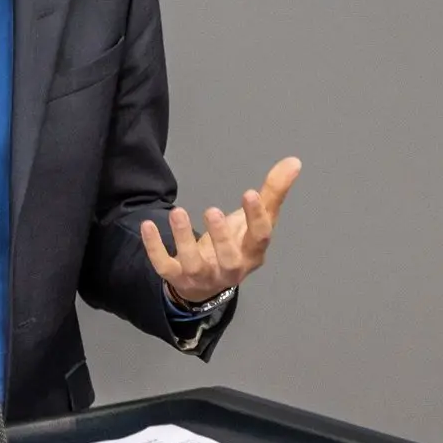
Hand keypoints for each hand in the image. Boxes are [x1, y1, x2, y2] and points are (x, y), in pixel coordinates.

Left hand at [139, 157, 301, 304]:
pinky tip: (148, 225)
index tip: (250, 193)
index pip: (259, 238)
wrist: (209, 281)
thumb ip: (274, 192)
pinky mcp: (177, 277)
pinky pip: (164, 266)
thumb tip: (294, 161)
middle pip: (228, 259)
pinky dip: (155, 248)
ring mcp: (203, 275)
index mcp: (253, 253)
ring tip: (178, 212)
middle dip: (221, 237)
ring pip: (194, 264)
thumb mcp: (256, 221)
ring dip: (184, 239)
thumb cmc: (238, 245)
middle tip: (212, 211)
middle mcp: (230, 269)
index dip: (257, 218)